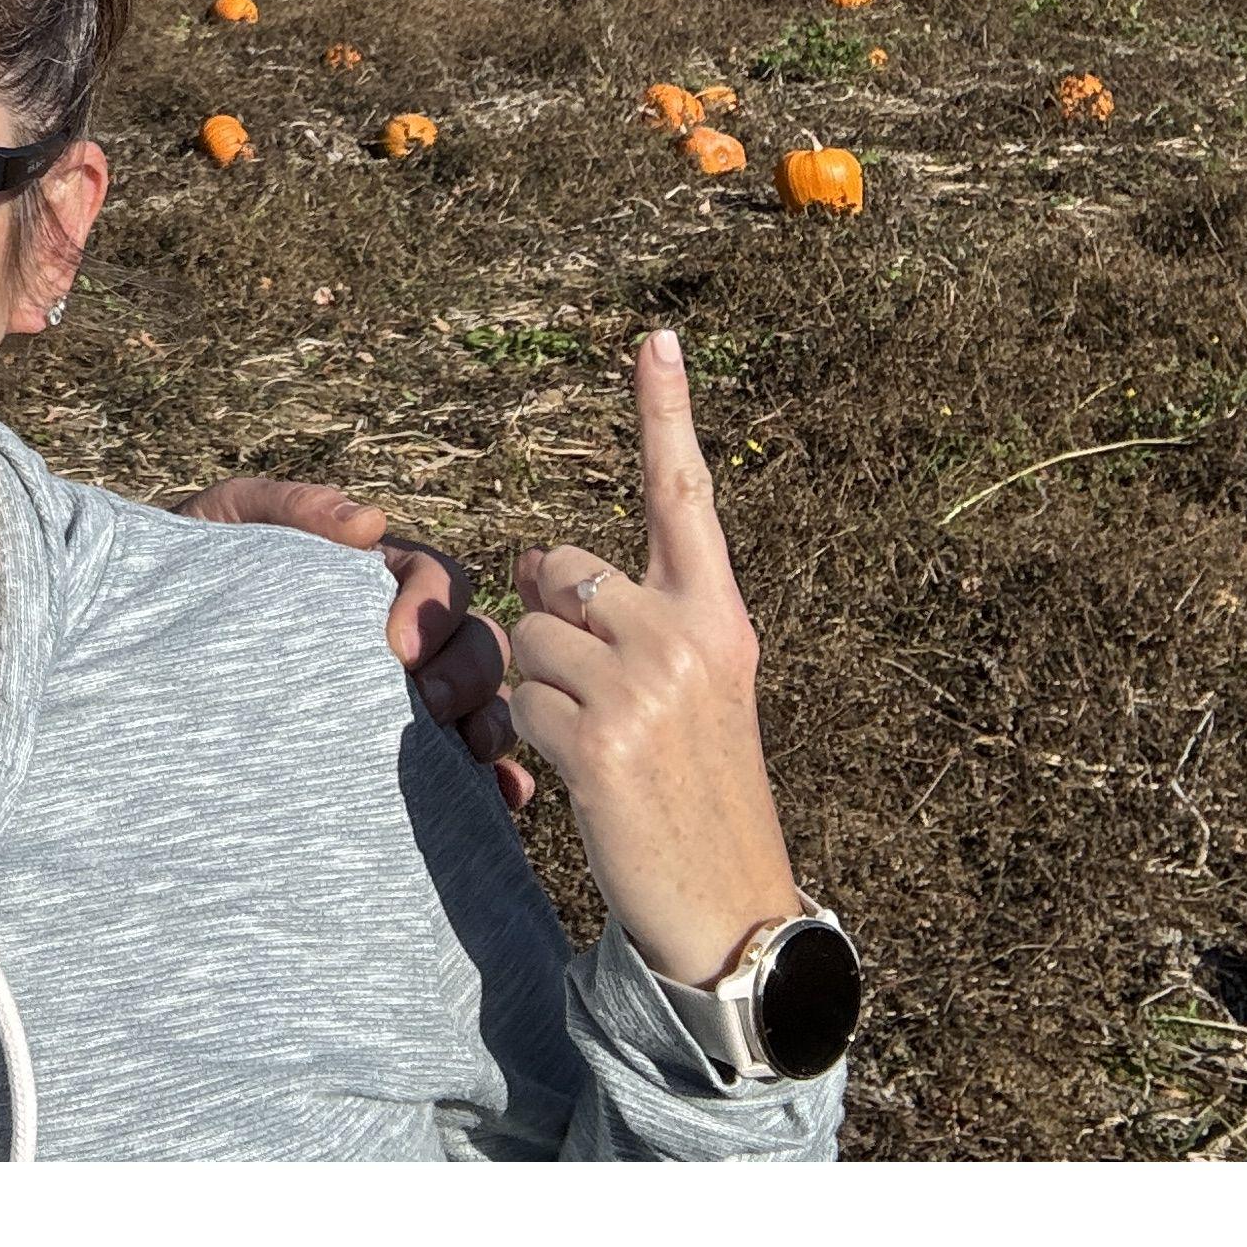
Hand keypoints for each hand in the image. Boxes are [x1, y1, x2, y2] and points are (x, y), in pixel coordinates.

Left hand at [177, 476, 532, 804]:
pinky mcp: (393, 750)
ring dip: (489, 725)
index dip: (433, 610)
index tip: (397, 651)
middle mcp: (402, 633)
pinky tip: (499, 802)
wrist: (146, 639)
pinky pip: (463, 766)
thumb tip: (368, 521)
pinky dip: (494, 780)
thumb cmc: (190, 567)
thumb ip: (288, 507)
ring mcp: (404, 693)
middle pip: (474, 643)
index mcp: (375, 574)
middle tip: (425, 706)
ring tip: (471, 756)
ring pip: (481, 702)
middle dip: (466, 675)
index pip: (438, 580)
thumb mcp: (227, 520)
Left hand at [492, 331, 800, 985]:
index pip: (685, 495)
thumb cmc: (699, 794)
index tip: (654, 335)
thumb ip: (639, 621)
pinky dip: (522, 737)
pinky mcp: (599, 740)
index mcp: (722, 617)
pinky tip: (573, 777)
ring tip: (589, 739)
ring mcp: (645, 687)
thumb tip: (537, 566)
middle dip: (545, 616)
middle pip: (556, 567)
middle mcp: (689, 636)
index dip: (665, 413)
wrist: (732, 912)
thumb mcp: (700, 693)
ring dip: (530, 685)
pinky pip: (515, 700)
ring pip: (525, 634)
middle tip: (587, 686)